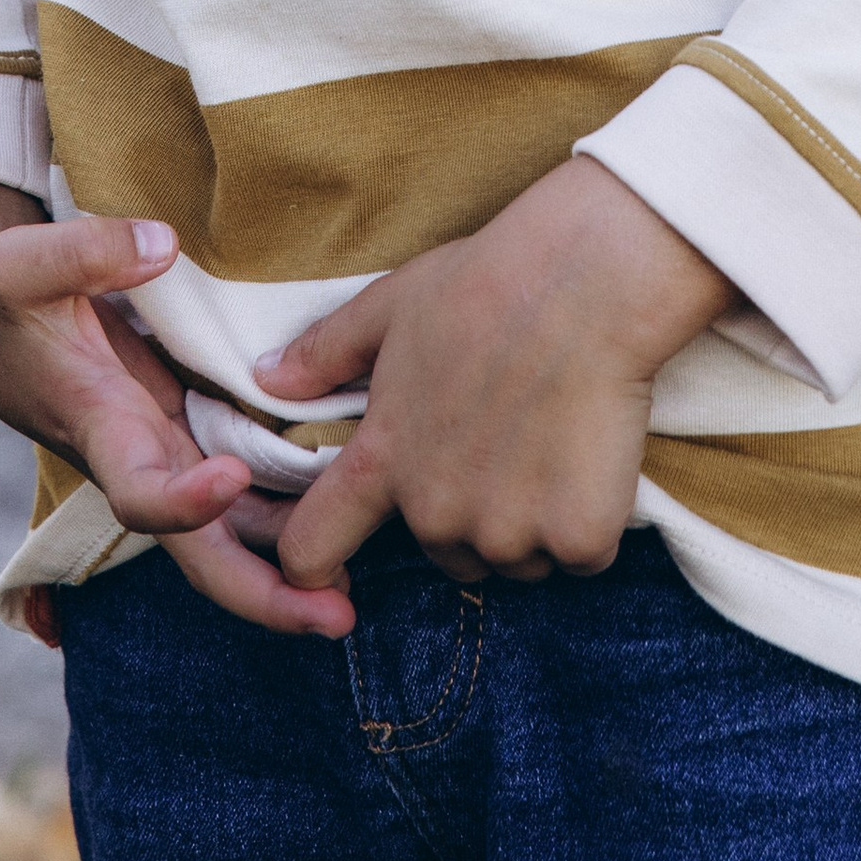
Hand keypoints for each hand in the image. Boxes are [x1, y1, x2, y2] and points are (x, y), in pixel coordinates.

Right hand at [0, 180, 357, 639]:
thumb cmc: (0, 295)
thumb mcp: (20, 262)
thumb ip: (86, 251)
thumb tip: (162, 244)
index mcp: (99, 426)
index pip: (140, 493)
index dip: (184, 502)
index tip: (231, 480)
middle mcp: (138, 456)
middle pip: (200, 553)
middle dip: (263, 594)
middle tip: (336, 617)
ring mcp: (165, 451)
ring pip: (230, 533)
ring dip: (289, 563)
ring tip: (357, 593)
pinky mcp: (185, 431)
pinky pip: (241, 490)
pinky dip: (287, 509)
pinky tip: (346, 510)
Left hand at [255, 160, 731, 595]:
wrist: (588, 281)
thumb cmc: (486, 282)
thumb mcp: (391, 307)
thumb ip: (325, 353)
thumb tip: (266, 377)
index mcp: (383, 460)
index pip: (314, 547)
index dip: (312, 568)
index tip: (326, 578)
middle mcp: (436, 511)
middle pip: (446, 553)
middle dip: (472, 515)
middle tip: (505, 437)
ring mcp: (508, 531)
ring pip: (517, 558)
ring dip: (534, 522)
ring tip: (552, 435)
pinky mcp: (577, 539)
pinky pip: (580, 557)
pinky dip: (591, 521)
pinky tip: (594, 451)